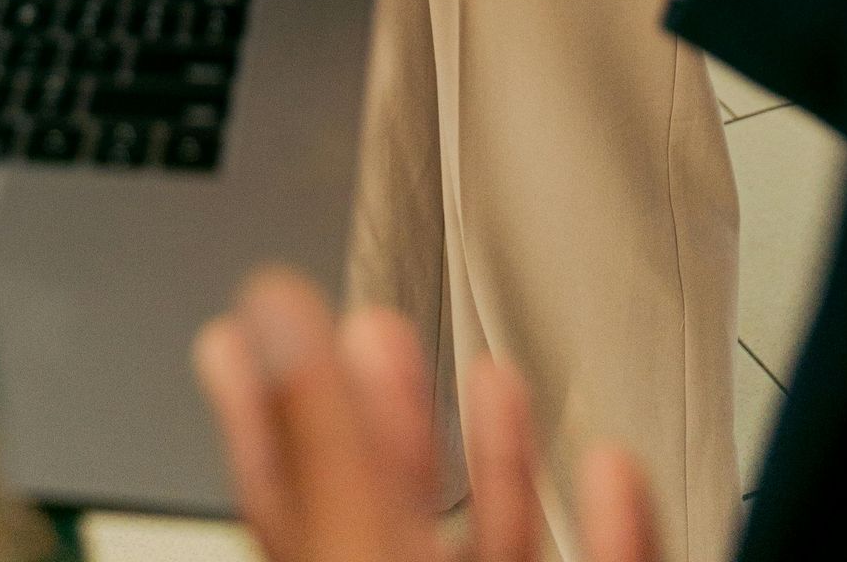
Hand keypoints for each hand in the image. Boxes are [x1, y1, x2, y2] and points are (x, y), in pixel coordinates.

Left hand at [195, 267, 656, 561]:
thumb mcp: (364, 543)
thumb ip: (326, 434)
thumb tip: (267, 308)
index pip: (282, 492)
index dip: (258, 407)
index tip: (233, 328)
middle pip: (383, 509)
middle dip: (383, 414)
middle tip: (370, 325)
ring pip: (490, 545)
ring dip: (501, 458)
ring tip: (496, 373)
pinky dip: (613, 527)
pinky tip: (611, 468)